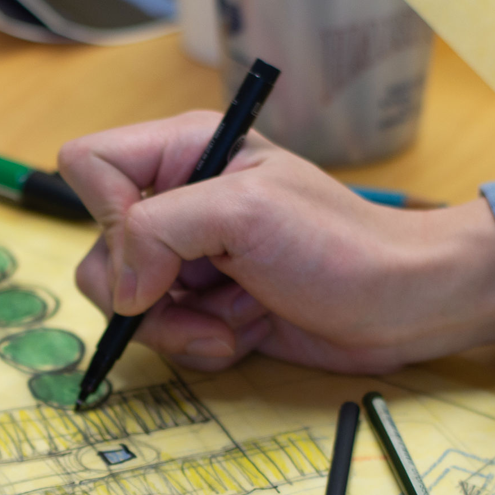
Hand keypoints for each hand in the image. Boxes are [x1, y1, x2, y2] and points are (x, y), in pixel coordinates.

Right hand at [59, 111, 494, 374]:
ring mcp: (191, 257)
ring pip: (126, 303)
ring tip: (235, 322)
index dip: (105, 213)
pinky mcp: (207, 306)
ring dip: (178, 327)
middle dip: (147, 291)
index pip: (88, 164)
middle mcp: (179, 200)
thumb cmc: (341, 244)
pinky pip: (164, 334)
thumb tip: (121, 287)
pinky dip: (200, 344)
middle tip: (201, 295)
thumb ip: (161, 229)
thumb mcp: (247, 213)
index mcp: (184, 151)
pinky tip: (246, 333)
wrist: (406, 304)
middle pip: (99, 249)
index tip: (157, 249)